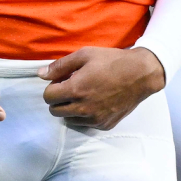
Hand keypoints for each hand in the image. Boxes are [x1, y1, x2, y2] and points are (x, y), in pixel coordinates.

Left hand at [40, 46, 164, 130]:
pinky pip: (84, 124)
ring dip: (70, 108)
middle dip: (59, 99)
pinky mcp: (104, 125)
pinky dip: (84, 115)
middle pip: (54, 111)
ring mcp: (94, 119)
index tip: (63, 80)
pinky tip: (95, 102)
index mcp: (76, 89)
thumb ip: (60, 66)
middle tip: (72, 87)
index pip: (48, 97)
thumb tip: (40, 74)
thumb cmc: (112, 61)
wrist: (140, 74)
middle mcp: (83, 108)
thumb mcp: (85, 55)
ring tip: (84, 94)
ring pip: (68, 119)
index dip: (53, 87)